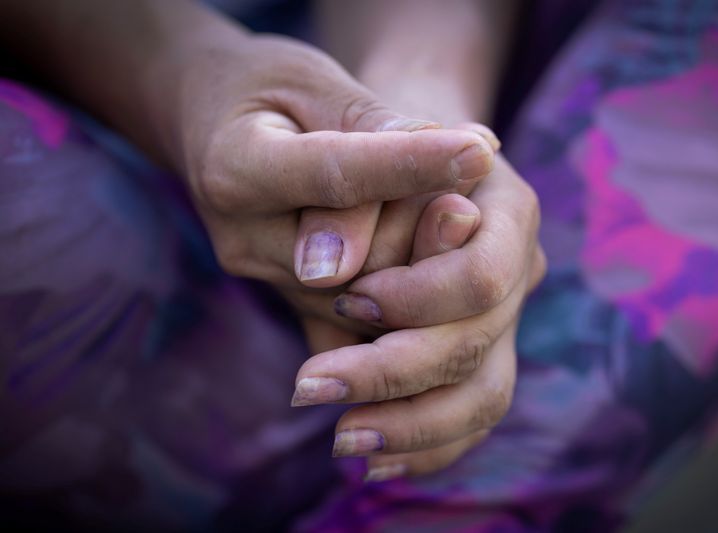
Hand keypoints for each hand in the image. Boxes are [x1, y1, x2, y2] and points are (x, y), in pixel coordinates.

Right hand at [173, 34, 495, 331]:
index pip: (337, 176)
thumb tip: (465, 157)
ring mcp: (266, 279)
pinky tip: (433, 244)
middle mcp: (244, 240)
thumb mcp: (316, 84)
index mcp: (237, 169)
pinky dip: (408, 281)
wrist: (210, 128)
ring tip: (451, 199)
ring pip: (371, 295)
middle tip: (471, 166)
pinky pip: (364, 316)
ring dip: (425, 251)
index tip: (481, 152)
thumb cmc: (266, 90)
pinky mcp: (289, 302)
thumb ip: (378, 127)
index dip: (413, 167)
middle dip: (426, 218)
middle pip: (363, 257)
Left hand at [293, 157, 545, 478]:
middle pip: (480, 345)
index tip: (343, 299)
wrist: (379, 144)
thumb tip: (330, 269)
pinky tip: (374, 459)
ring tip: (343, 443)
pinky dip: (427, 444)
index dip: (414, 301)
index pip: (482, 278)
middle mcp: (516, 265)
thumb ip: (348, 193)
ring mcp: (502, 313)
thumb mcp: (346, 140)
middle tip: (310, 388)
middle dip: (394, 374)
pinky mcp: (475, 349)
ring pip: (484, 395)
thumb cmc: (365, 135)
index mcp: (505, 206)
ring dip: (414, 428)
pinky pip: (468, 412)